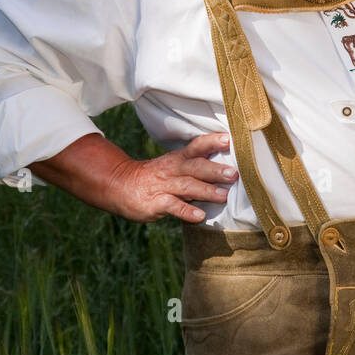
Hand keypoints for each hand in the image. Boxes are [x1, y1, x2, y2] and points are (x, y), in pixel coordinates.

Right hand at [105, 133, 237, 222]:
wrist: (121, 185)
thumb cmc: (157, 177)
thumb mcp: (175, 166)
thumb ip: (198, 167)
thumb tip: (228, 171)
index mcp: (179, 158)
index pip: (197, 146)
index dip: (213, 141)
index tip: (230, 138)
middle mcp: (173, 169)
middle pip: (195, 166)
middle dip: (215, 170)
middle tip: (234, 173)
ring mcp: (164, 186)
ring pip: (186, 186)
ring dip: (206, 191)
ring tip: (223, 196)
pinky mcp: (155, 203)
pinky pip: (173, 207)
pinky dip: (186, 211)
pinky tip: (200, 216)